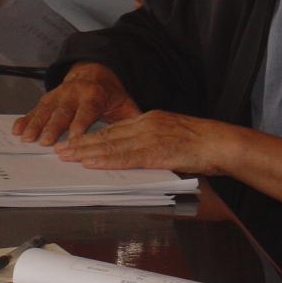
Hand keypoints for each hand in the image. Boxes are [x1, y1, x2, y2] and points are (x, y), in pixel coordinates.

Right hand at [13, 63, 139, 145]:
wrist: (94, 71)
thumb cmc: (109, 94)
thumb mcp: (124, 103)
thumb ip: (132, 118)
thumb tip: (145, 134)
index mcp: (94, 95)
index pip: (87, 111)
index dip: (80, 124)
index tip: (75, 138)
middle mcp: (74, 93)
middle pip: (63, 112)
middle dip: (54, 127)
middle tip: (46, 141)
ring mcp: (59, 95)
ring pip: (46, 110)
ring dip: (36, 124)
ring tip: (27, 137)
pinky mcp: (48, 98)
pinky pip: (35, 108)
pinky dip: (25, 118)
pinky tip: (17, 129)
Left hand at [54, 110, 232, 174]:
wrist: (221, 143)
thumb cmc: (203, 144)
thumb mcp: (173, 137)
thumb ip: (153, 144)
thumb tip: (137, 156)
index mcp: (150, 119)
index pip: (115, 129)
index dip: (92, 135)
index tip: (75, 140)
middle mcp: (146, 124)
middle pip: (107, 135)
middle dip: (81, 143)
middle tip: (60, 149)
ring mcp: (149, 137)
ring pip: (111, 145)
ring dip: (86, 152)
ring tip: (66, 156)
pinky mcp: (155, 151)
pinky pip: (125, 157)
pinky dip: (105, 160)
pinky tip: (90, 163)